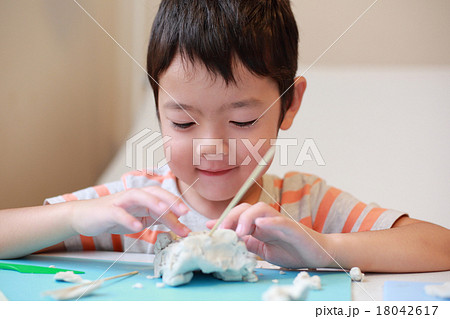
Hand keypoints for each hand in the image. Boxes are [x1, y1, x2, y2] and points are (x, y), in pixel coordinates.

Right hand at [67, 186, 190, 236]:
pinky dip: (128, 219)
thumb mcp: (139, 218)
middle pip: (154, 192)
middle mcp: (133, 196)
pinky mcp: (107, 211)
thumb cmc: (113, 216)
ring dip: (153, 203)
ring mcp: (120, 202)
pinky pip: (119, 213)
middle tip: (184, 212)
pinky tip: (137, 227)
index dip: (176, 204)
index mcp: (142, 198)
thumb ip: (156, 218)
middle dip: (170, 200)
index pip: (163, 198)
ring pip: (139, 197)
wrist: (83, 217)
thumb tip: (177, 222)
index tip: (188, 216)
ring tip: (165, 212)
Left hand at [207, 202, 332, 268]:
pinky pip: (280, 221)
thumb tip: (228, 240)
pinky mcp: (293, 228)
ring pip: (260, 209)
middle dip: (231, 217)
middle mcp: (268, 220)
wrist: (316, 255)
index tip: (208, 227)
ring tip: (239, 232)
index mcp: (259, 225)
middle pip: (246, 208)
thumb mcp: (263, 250)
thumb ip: (248, 243)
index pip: (238, 216)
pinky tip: (260, 225)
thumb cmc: (291, 251)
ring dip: (246, 218)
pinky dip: (270, 221)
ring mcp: (280, 222)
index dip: (223, 219)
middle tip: (222, 231)